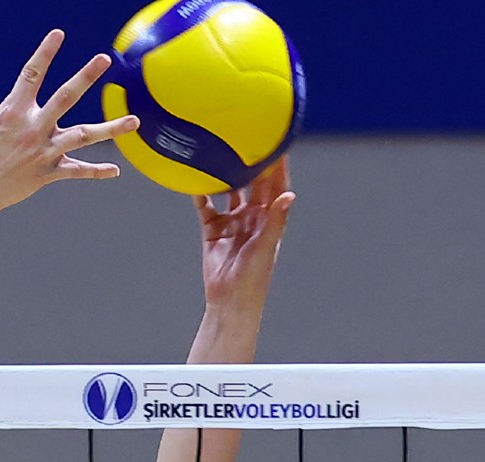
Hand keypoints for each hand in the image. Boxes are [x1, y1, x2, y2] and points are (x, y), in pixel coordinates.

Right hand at [0, 30, 138, 219]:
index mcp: (13, 111)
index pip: (32, 74)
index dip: (45, 52)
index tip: (59, 33)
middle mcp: (32, 128)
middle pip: (65, 97)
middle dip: (86, 77)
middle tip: (104, 60)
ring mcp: (43, 152)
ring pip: (83, 137)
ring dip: (110, 128)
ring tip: (135, 120)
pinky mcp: (47, 174)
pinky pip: (76, 173)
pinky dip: (95, 172)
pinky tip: (116, 171)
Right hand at [198, 156, 294, 308]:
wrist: (230, 300)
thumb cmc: (255, 277)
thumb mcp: (266, 245)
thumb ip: (276, 219)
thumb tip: (290, 195)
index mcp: (270, 219)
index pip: (276, 186)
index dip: (277, 165)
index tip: (276, 143)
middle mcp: (253, 216)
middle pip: (254, 184)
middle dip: (251, 163)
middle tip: (245, 138)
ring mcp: (232, 222)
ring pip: (229, 191)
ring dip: (226, 175)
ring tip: (220, 151)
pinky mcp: (213, 229)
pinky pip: (206, 206)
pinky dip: (200, 194)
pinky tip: (194, 178)